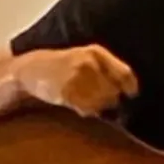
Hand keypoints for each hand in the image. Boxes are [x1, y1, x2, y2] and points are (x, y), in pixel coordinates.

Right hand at [16, 45, 138, 116]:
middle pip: (114, 92)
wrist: (32, 70)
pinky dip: (86, 111)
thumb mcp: (87, 57)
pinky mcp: (67, 94)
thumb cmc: (65, 65)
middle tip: (99, 98)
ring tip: (85, 99)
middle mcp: (89, 64)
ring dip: (98, 106)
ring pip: (102, 103)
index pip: (125, 74)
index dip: (130, 87)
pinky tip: (77, 104)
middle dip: (110, 98)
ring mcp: (77, 79)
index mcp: (96, 53)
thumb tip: (130, 91)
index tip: (131, 94)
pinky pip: (87, 110)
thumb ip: (109, 70)